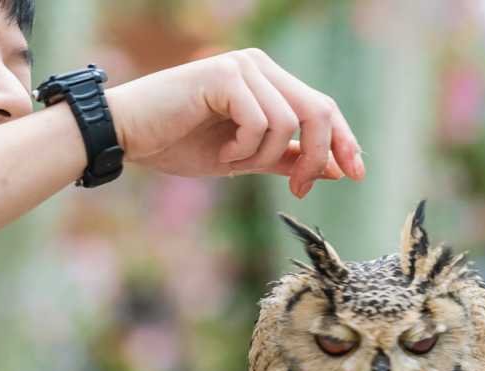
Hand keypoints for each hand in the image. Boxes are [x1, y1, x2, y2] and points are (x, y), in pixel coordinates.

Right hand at [104, 49, 363, 197]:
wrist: (129, 136)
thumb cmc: (181, 144)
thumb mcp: (246, 160)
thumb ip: (288, 159)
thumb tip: (337, 170)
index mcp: (270, 81)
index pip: (323, 108)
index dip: (344, 142)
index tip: (355, 175)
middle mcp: (261, 66)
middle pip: (318, 111)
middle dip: (317, 156)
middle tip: (300, 189)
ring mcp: (243, 66)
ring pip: (287, 121)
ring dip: (263, 155)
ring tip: (232, 160)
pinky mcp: (224, 75)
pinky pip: (259, 120)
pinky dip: (244, 147)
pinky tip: (222, 151)